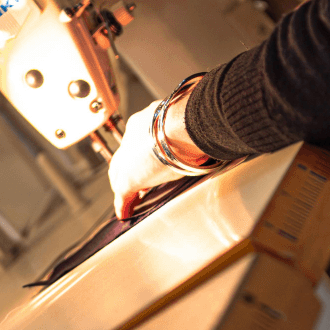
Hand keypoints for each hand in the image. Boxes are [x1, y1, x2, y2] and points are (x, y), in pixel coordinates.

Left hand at [108, 89, 206, 218]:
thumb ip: (193, 125)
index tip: (151, 155)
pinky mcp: (128, 179)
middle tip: (140, 179)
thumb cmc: (191, 118)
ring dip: (126, 185)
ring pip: (119, 174)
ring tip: (133, 197)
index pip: (142, 135)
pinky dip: (124, 204)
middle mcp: (133, 135)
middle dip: (130, 167)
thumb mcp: (190, 118)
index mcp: (149, 118)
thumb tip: (209, 126)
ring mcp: (127, 157)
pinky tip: (126, 212)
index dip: (144, 148)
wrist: (180, 126)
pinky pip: (123, 196)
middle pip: (125, 156)